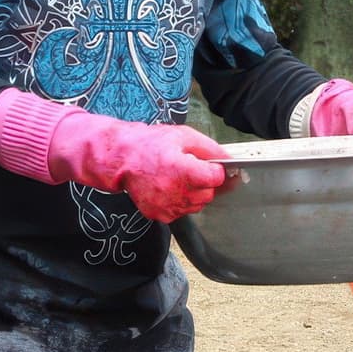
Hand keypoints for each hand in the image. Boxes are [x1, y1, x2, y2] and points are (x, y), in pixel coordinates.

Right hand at [50, 112, 230, 222]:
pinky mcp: (160, 215)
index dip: (214, 170)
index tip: (208, 166)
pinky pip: (182, 211)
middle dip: (204, 183)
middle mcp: (175, 192)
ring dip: (193, 194)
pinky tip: (168, 188)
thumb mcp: (184, 136)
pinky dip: (180, 202)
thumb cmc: (152, 144)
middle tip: (188, 170)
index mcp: (183, 170)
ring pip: (197, 205)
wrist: (122, 159)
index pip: (216, 178)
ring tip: (176, 178)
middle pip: (208, 195)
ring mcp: (167, 206)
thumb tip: (230, 159)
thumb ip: (211, 149)